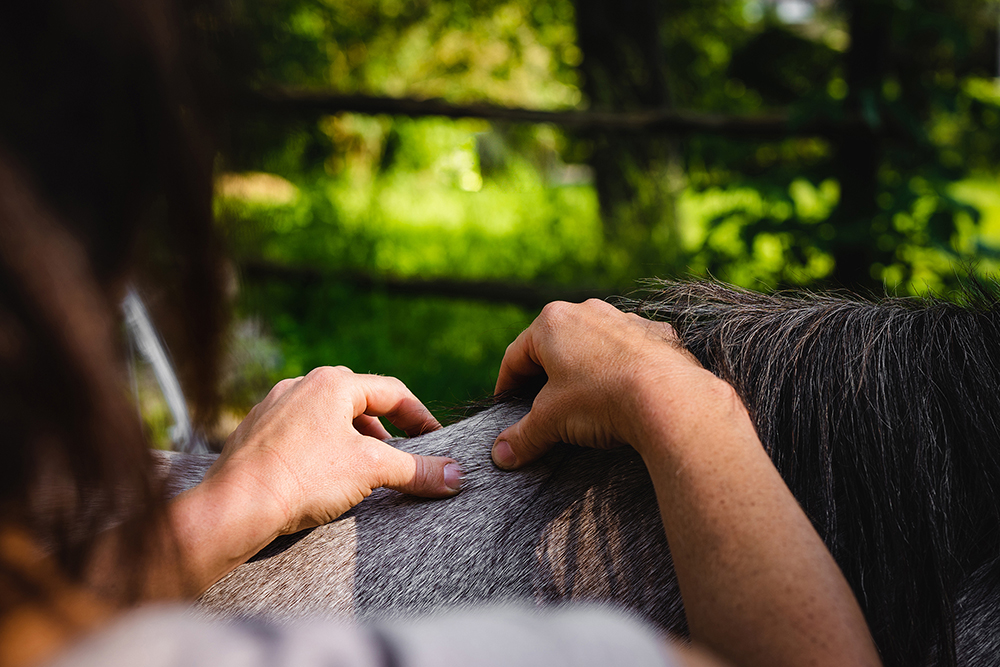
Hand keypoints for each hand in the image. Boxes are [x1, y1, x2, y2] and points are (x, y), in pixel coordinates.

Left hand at [203, 366, 462, 536]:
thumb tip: (456, 477)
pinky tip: (323, 478)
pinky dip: (321, 451)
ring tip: (365, 470)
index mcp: (331, 384)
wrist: (234, 507)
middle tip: (401, 456)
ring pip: (326, 419)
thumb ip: (417, 470)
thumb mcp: (371, 470)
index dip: (421, 417)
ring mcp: (272, 409)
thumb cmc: (303, 478)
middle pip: (357, 402)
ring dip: (352, 441)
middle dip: (385, 430)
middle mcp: (300, 386)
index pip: (391, 392)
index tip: (436, 441)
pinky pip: (299, 435)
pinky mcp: (254, 435)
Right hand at [491, 299, 717, 468]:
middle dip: (545, 377)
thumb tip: (501, 454)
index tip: (505, 406)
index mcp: (552, 323)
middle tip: (541, 408)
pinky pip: (630, 351)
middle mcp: (587, 311)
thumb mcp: (551, 421)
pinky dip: (621, 369)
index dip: (507, 385)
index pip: (516, 356)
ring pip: (593, 346)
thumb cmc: (601, 399)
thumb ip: (522, 436)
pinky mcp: (657, 334)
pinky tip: (623, 394)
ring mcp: (624, 320)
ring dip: (584, 370)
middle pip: (554, 346)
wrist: (669, 398)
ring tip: (584, 402)